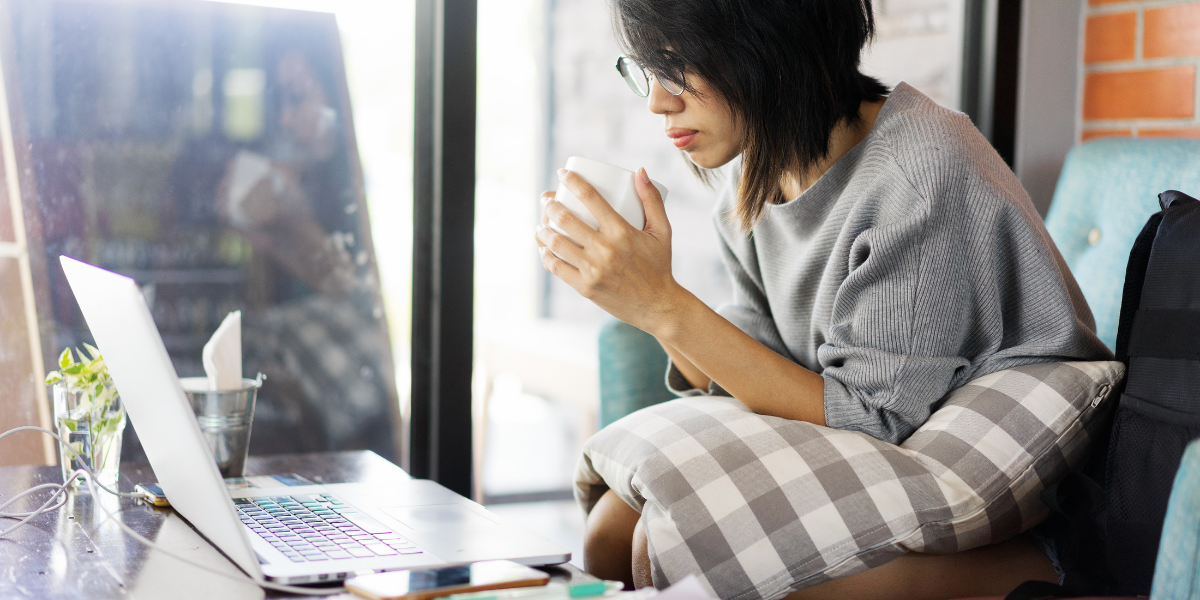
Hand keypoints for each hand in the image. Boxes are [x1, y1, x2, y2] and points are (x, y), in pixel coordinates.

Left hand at [534, 167, 682, 333]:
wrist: (657, 306)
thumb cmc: (659, 265)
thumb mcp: (662, 230)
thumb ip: (652, 199)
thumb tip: (640, 171)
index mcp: (622, 231)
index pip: (591, 197)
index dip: (572, 181)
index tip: (562, 173)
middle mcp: (605, 249)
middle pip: (566, 219)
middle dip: (549, 205)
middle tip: (546, 200)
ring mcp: (593, 270)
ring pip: (556, 244)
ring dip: (542, 230)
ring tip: (540, 223)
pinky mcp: (585, 287)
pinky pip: (557, 268)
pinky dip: (546, 256)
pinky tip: (544, 248)